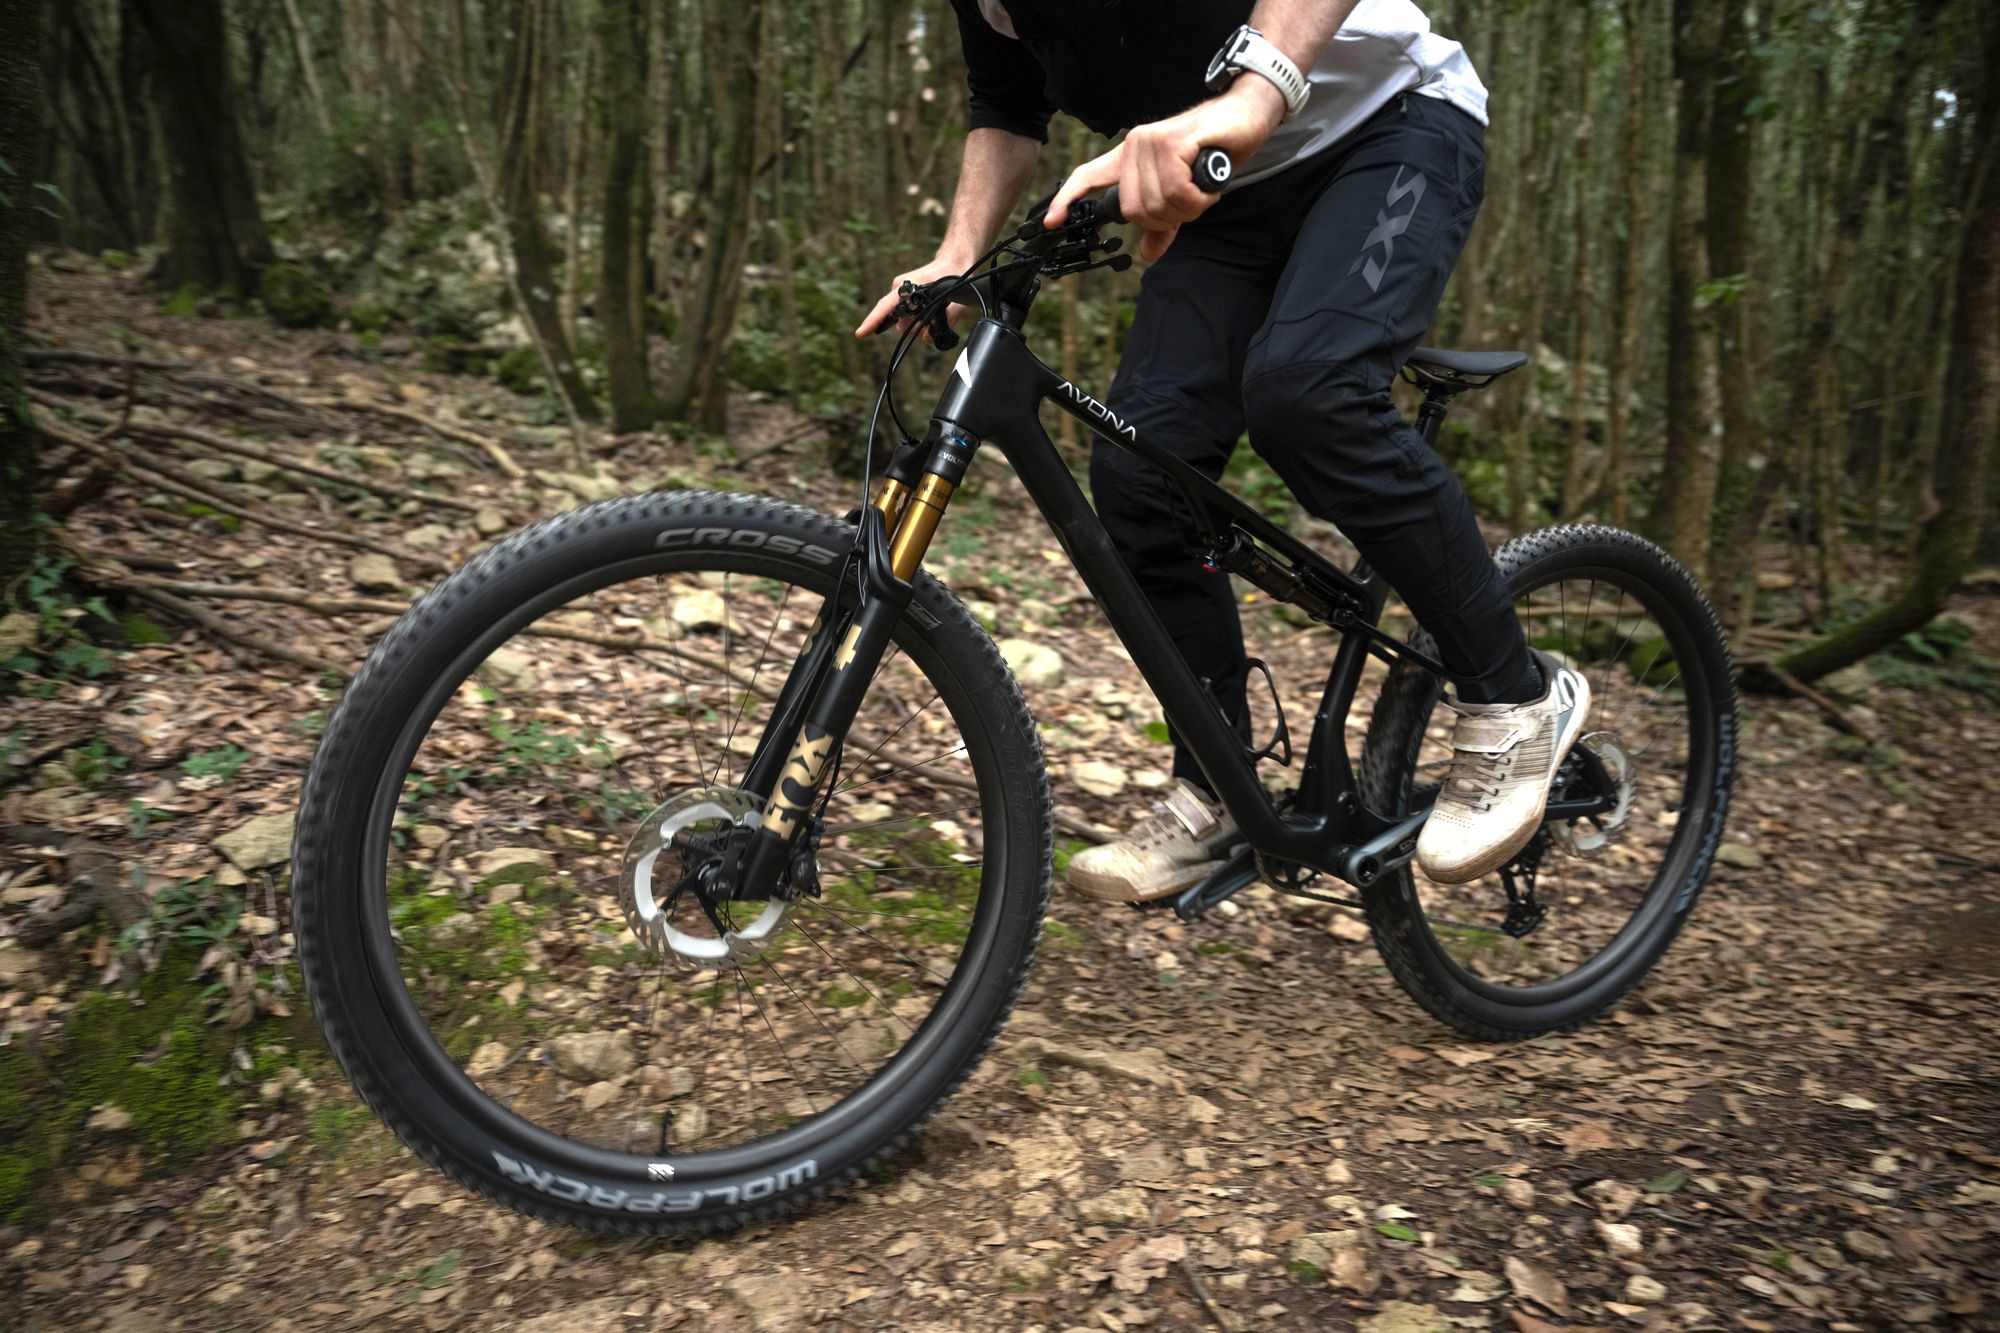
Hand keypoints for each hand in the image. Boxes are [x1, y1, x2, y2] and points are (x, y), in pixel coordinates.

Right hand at [855, 254, 976, 342]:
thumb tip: (927, 336)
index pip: (885, 307)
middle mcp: (900, 293)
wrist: (954, 264)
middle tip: (938, 318)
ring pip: (908, 325)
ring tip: (940, 312)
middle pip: (901, 324)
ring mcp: (903, 298)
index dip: (873, 321)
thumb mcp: (953, 301)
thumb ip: (942, 321)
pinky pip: (913, 321)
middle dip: (918, 328)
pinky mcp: (909, 303)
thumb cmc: (952, 278)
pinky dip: (925, 323)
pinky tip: (936, 314)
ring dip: (923, 326)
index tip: (861, 333)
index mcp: (905, 288)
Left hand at [1044, 78, 1285, 260]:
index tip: (1052, 221)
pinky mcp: (1171, 142)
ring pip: (1158, 203)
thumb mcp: (1185, 193)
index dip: (1068, 199)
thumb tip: (1147, 253)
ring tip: (1203, 187)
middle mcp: (1135, 147)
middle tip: (1193, 201)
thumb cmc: (1214, 152)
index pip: (1089, 176)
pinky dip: (1197, 197)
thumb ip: (1163, 222)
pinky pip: (1176, 191)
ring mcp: (1150, 142)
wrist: (1246, 115)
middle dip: (1170, 217)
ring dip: (1189, 207)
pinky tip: (1207, 182)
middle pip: (1136, 211)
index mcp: (1130, 158)